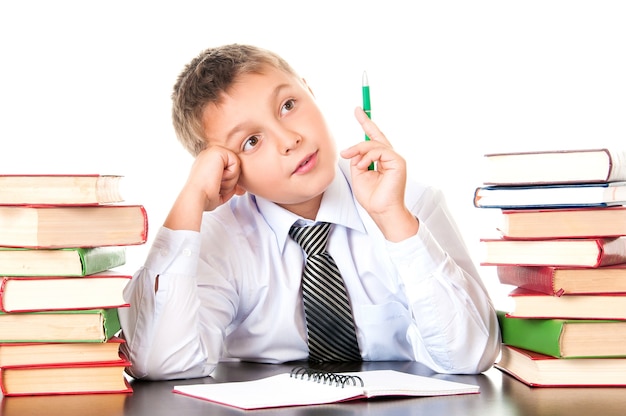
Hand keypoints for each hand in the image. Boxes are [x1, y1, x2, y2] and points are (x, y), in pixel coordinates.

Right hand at [164, 145, 244, 230]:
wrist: (196, 197)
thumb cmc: (204, 197)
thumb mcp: (219, 192)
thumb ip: (229, 187)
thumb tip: (240, 189)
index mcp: (208, 164)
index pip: (229, 170)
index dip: (229, 182)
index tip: (218, 189)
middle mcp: (210, 155)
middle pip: (235, 167)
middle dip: (230, 181)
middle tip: (216, 185)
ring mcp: (213, 151)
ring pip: (237, 165)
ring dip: (230, 179)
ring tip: (216, 181)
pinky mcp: (218, 151)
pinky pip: (237, 163)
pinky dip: (231, 175)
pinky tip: (218, 177)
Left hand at [340, 107, 418, 240]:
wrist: (381, 211)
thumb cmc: (372, 197)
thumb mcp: (358, 174)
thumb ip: (358, 160)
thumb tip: (355, 150)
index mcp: (380, 160)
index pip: (373, 139)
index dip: (366, 125)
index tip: (358, 112)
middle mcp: (389, 157)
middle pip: (376, 136)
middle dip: (366, 122)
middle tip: (357, 110)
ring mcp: (395, 159)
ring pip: (373, 144)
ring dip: (358, 149)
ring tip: (348, 156)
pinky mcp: (398, 162)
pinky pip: (379, 151)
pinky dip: (367, 157)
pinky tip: (361, 165)